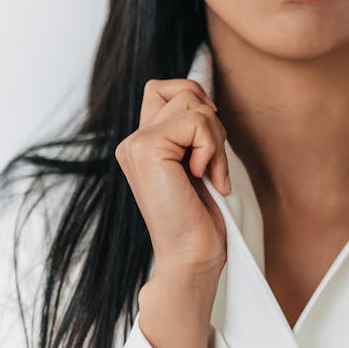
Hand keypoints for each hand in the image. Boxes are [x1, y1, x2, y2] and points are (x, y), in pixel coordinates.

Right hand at [115, 79, 231, 347]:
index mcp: (143, 144)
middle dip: (211, 121)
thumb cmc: (200, 219)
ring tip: (212, 175)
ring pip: (192, 102)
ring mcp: (135, 144)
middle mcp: (133, 141)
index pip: (166, 89)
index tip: (210, 144)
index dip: (196, 101)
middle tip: (212, 163)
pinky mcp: (146, 149)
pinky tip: (207, 178)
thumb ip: (192, 133)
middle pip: (182, 89)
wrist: (191, 258)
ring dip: (215, 139)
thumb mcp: (199, 165)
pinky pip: (195, 121)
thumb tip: (207, 99)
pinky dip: (212, 149)